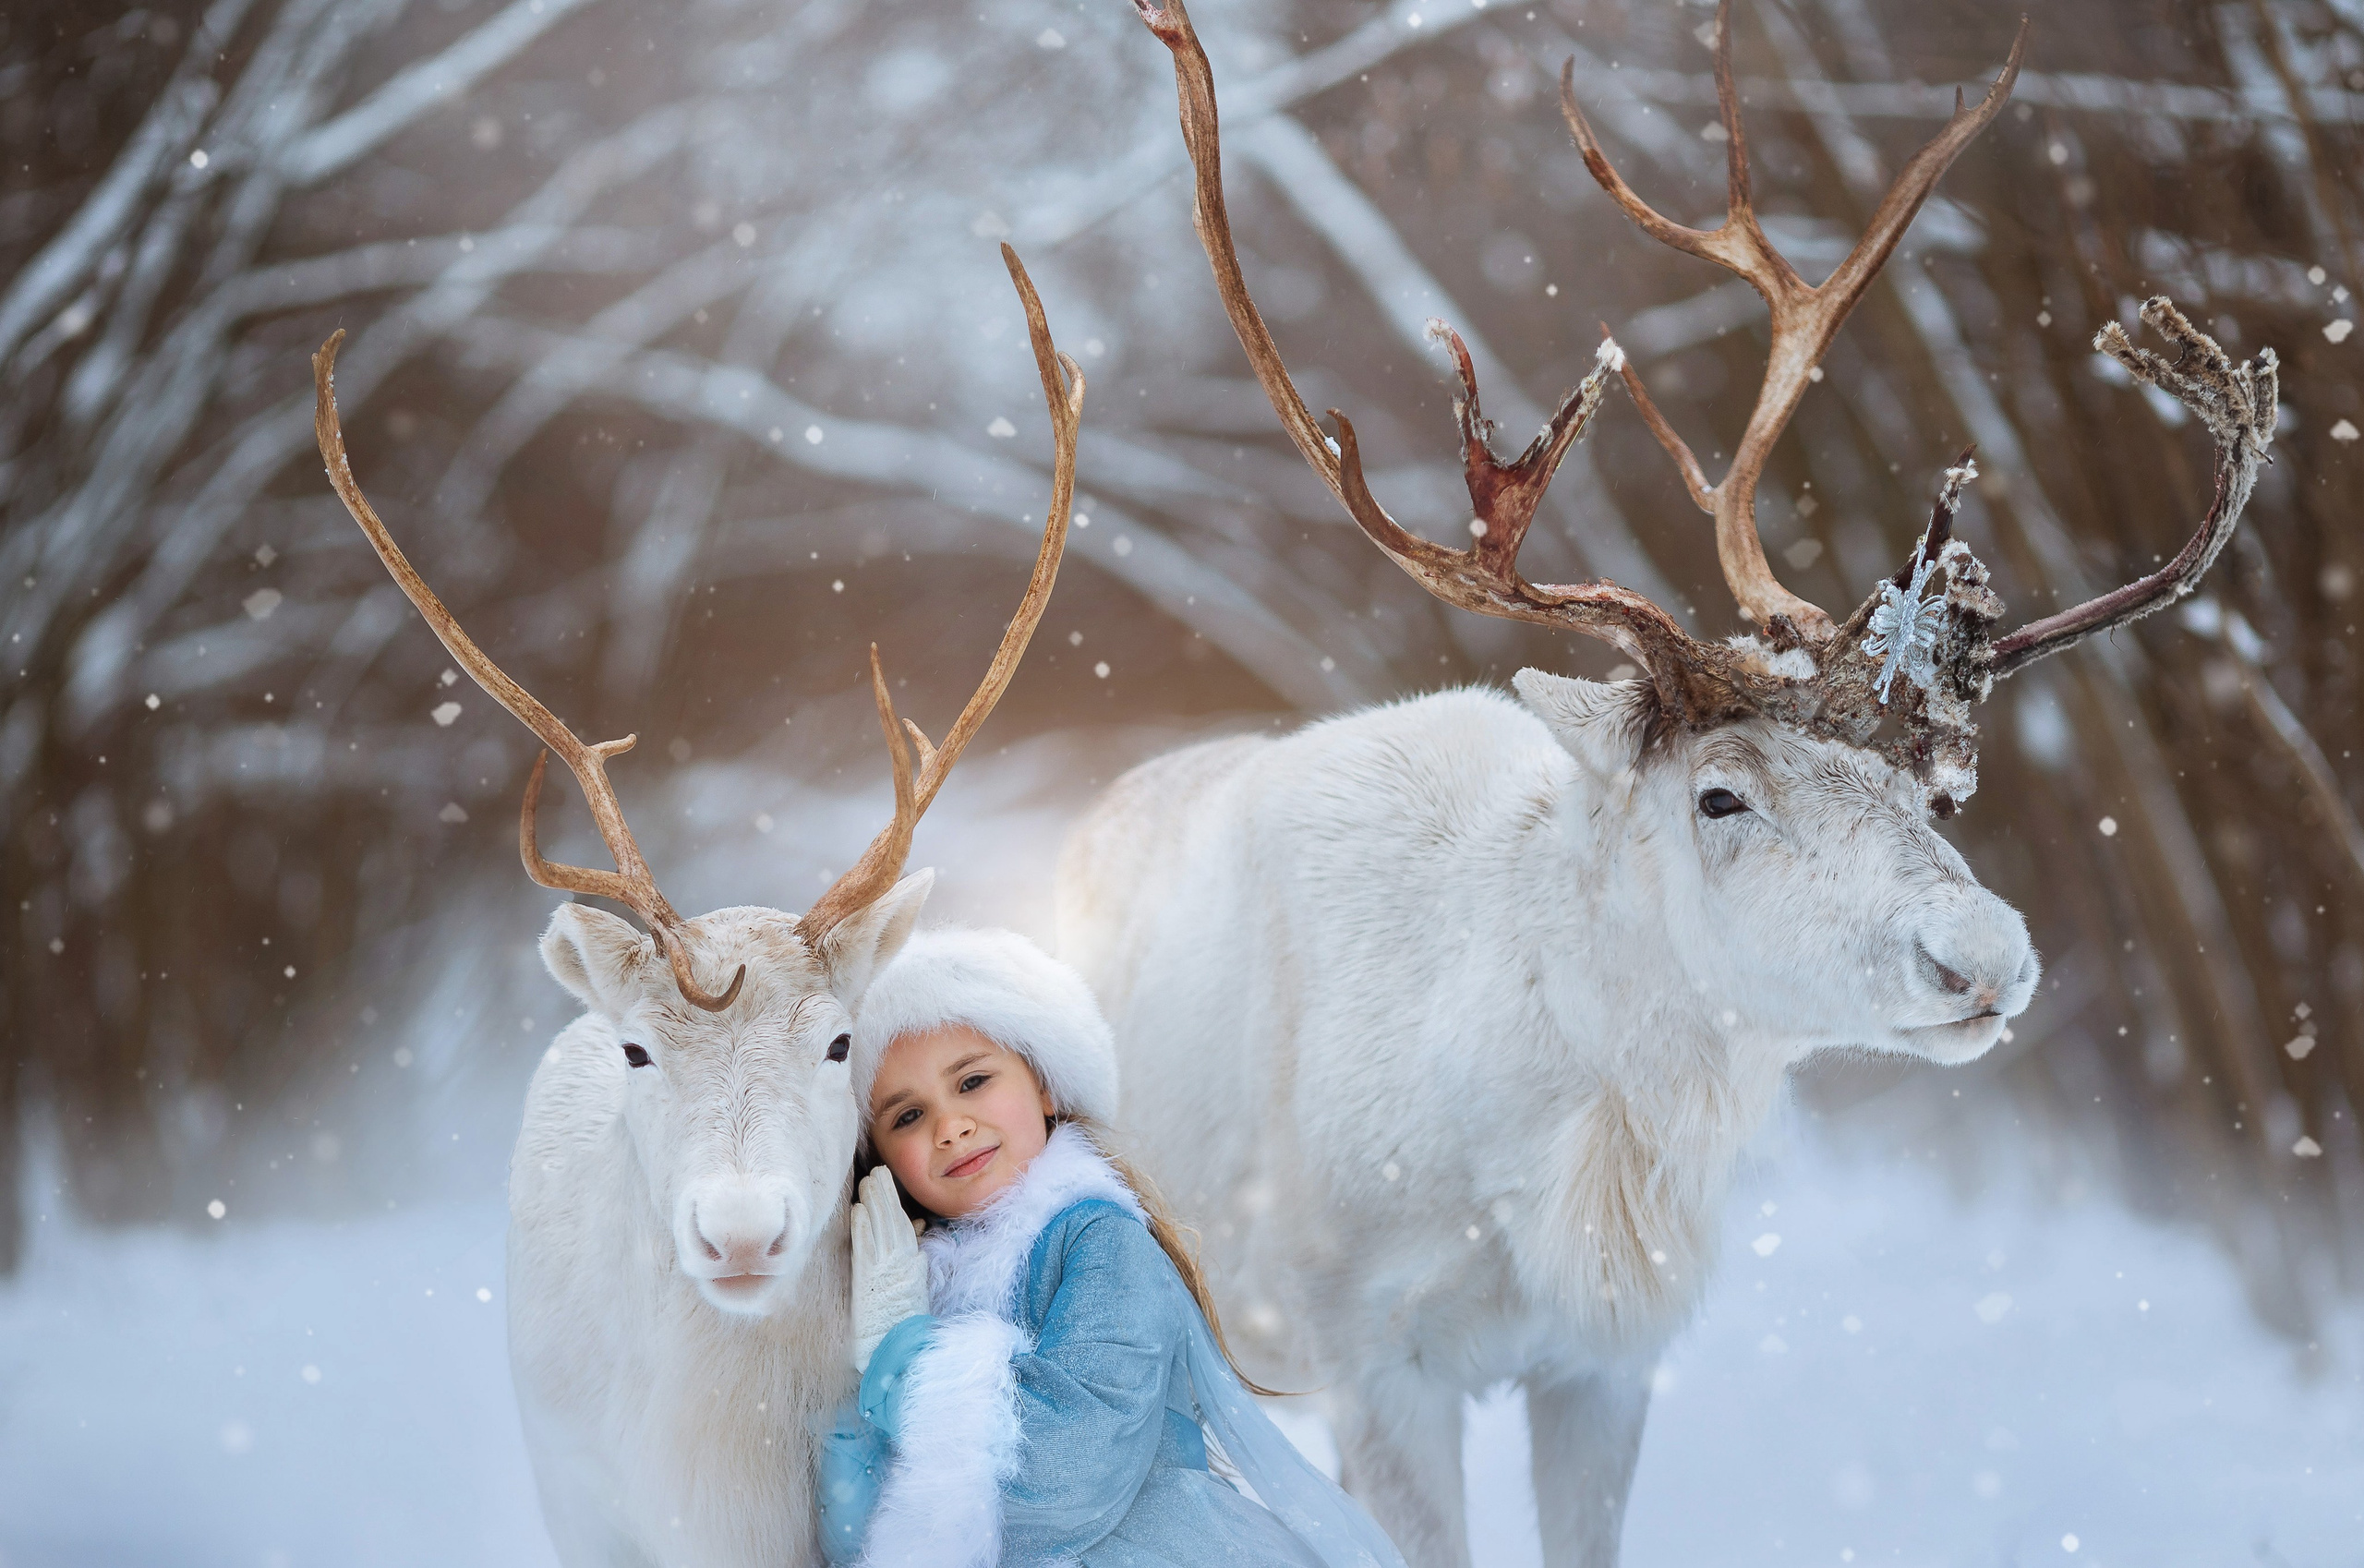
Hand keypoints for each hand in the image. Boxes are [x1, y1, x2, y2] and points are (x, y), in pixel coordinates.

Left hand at [850, 1165, 929, 1372]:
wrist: (897, 1345)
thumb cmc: (904, 1317)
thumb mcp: (916, 1284)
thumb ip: (916, 1255)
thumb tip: (917, 1227)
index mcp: (912, 1262)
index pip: (902, 1224)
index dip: (893, 1201)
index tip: (886, 1182)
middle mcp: (900, 1261)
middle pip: (891, 1221)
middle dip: (884, 1195)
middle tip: (876, 1172)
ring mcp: (884, 1269)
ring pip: (878, 1229)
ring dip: (873, 1204)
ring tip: (866, 1183)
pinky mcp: (868, 1279)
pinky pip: (865, 1248)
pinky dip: (862, 1228)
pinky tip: (857, 1210)